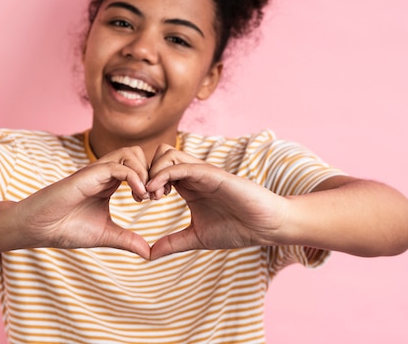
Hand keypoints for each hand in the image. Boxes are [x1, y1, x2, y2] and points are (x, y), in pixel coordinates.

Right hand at [15, 146, 151, 258]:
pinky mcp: (88, 174)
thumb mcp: (105, 235)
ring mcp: (96, 172)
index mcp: (109, 183)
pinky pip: (118, 166)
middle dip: (153, 172)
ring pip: (130, 153)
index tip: (158, 199)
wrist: (38, 228)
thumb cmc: (66, 229)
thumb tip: (149, 253)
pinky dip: (134, 178)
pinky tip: (138, 197)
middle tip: (156, 196)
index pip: (139, 167)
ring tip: (145, 197)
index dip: (153, 179)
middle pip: (138, 154)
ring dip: (144, 172)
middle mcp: (104, 173)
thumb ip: (127, 240)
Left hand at [146, 145, 288, 259]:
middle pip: (158, 155)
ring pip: (167, 154)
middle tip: (143, 197)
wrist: (266, 226)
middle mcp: (193, 174)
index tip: (140, 202)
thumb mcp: (196, 238)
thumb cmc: (236, 229)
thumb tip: (148, 255)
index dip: (144, 182)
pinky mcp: (212, 174)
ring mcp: (202, 172)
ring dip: (153, 172)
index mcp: (188, 186)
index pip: (157, 170)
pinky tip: (157, 193)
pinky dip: (164, 175)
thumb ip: (172, 243)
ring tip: (153, 196)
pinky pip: (182, 165)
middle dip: (145, 172)